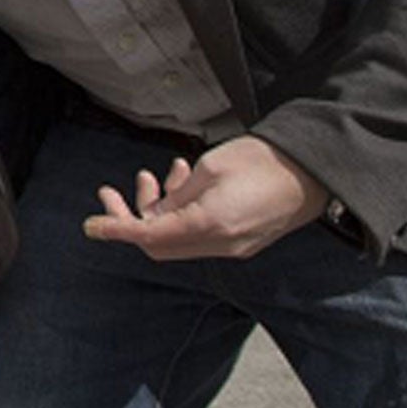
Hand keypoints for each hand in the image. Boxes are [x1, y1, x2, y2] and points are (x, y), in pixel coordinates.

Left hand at [82, 135, 326, 259]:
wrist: (315, 170)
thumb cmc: (264, 161)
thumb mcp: (210, 168)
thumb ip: (178, 196)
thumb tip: (154, 214)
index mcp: (210, 225)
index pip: (150, 236)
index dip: (117, 229)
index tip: (92, 224)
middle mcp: (222, 244)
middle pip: (160, 244)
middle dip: (132, 219)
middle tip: (112, 193)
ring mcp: (235, 246)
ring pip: (179, 239)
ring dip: (159, 211)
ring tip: (157, 175)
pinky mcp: (244, 240)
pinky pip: (200, 234)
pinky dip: (182, 213)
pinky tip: (184, 181)